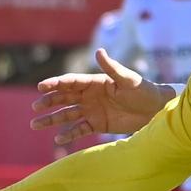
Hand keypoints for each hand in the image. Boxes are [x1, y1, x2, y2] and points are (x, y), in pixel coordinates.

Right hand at [31, 51, 173, 143]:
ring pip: (67, 115)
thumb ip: (112, 67)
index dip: (55, 84)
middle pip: (64, 98)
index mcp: (95, 82)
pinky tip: (58, 139)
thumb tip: (98, 51)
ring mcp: (92, 111)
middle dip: (48, 102)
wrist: (156, 111)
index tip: (41, 87)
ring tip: (35, 125)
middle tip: (34, 108)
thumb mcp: (128, 79)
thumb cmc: (144, 91)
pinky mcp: (98, 124)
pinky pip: (79, 129)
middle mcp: (90, 96)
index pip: (71, 82)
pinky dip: (69, 134)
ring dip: (51, 120)